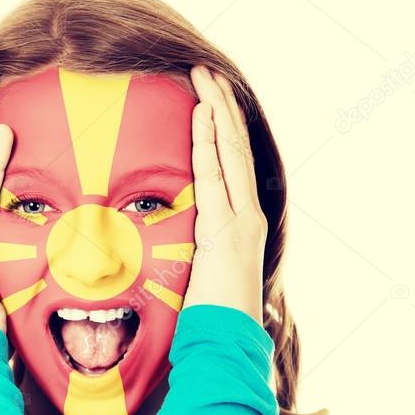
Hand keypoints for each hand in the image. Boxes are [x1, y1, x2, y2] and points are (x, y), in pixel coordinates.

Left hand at [182, 65, 266, 326]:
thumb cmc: (209, 320)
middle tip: (205, 70)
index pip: (229, 165)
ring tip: (205, 76)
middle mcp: (245, 215)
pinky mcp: (230, 227)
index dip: (219, 130)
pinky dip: (210, 141)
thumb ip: (189, 253)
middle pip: (234, 148)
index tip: (205, 100)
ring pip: (230, 152)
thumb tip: (168, 248)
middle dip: (220, 107)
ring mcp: (242, 219)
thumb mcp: (197, 277)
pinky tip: (202, 112)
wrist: (225, 344)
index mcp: (237, 224)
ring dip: (217, 111)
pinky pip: (216, 174)